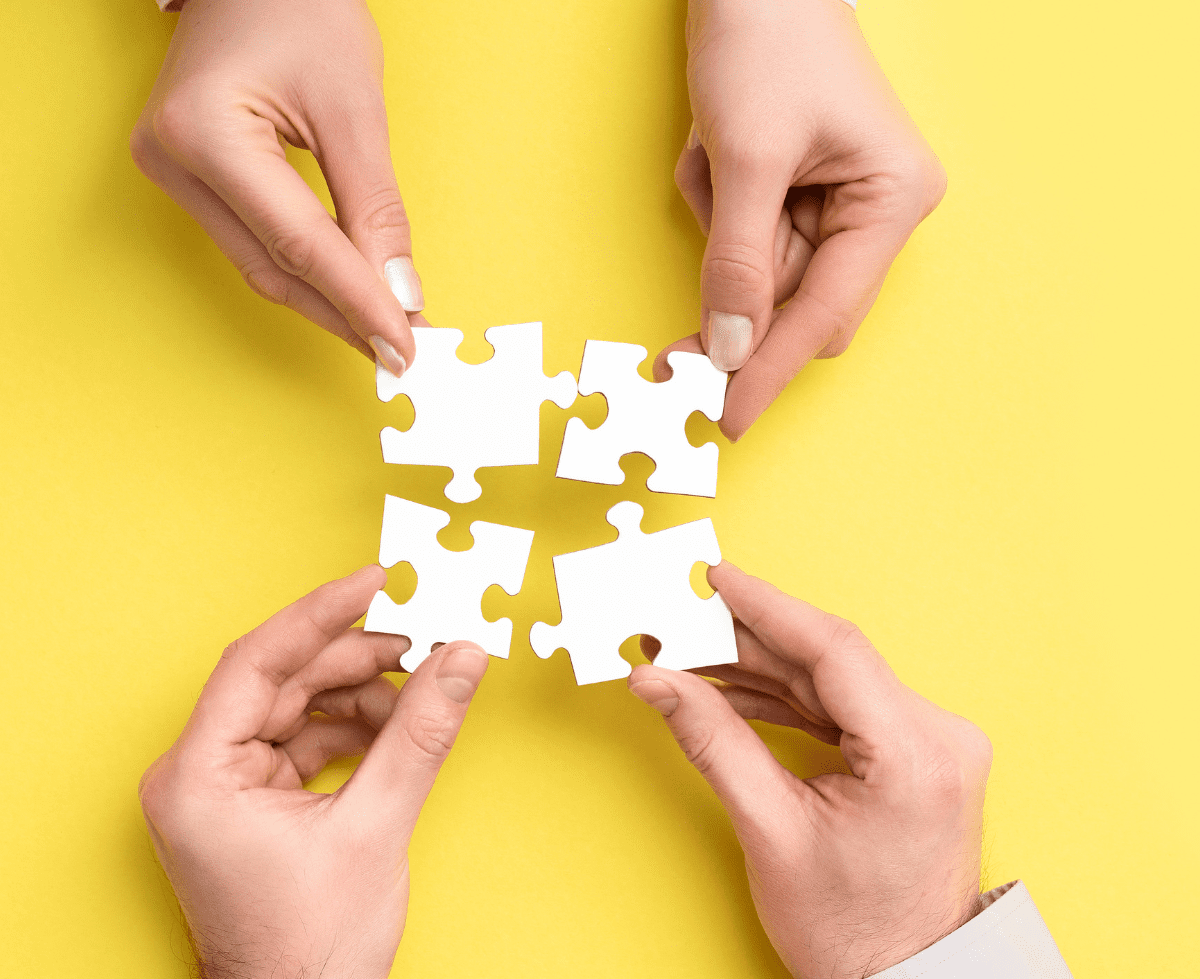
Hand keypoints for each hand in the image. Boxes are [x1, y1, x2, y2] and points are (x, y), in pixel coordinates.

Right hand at [131, 0, 421, 376]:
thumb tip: (401, 292)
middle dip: (344, 315)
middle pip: (274, 267)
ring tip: (383, 333)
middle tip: (402, 354)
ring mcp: (171, 172)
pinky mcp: (187, 176)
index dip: (359, 304)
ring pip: (260, 265)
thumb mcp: (354, 107)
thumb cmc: (298, 6)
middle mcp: (172, 161)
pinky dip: (304, 272)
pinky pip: (253, 243)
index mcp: (205, 135)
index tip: (406, 347)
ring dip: (326, 302)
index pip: (301, 246)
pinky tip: (347, 294)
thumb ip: (376, 208)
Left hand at [139, 566, 488, 978]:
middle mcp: (198, 774)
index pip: (258, 660)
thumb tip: (462, 659)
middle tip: (421, 640)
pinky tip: (396, 728)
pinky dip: (351, 730)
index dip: (322, 613)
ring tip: (418, 692)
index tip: (375, 580)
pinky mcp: (249, 801)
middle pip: (282, 679)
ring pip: (296, 705)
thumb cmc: (309, 948)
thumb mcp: (376, 827)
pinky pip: (302, 739)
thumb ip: (422, 732)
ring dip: (360, 695)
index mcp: (199, 776)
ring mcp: (222, 788)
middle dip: (356, 659)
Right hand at [629, 563, 990, 978]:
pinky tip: (733, 691)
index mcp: (915, 755)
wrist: (903, 978)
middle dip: (746, 641)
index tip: (715, 580)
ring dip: (760, 669)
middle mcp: (938, 736)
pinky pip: (842, 705)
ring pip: (831, 679)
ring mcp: (931, 741)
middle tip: (679, 628)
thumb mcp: (770, 831)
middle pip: (827, 660)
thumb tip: (659, 681)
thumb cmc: (852, 929)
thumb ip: (712, 740)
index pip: (834, 649)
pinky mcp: (914, 750)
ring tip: (691, 661)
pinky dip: (786, 698)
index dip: (765, 606)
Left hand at [664, 0, 946, 438]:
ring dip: (722, 236)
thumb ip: (738, 263)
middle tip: (673, 351)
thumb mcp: (747, 157)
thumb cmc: (767, 39)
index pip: (825, 314)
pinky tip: (714, 155)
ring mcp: (837, 207)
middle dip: (736, 305)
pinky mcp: (797, 197)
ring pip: (763, 278)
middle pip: (798, 308)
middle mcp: (874, 212)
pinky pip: (746, 243)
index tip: (726, 418)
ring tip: (713, 158)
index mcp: (891, 200)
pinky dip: (717, 214)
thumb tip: (728, 351)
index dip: (771, 370)